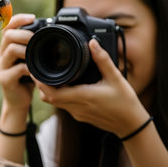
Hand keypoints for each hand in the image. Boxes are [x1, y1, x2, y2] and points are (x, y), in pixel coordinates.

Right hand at [0, 14, 35, 111]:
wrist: (19, 101)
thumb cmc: (26, 79)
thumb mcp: (29, 60)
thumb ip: (32, 47)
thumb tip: (48, 31)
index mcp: (6, 48)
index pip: (7, 27)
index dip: (19, 19)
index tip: (33, 18)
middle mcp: (1, 55)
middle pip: (7, 35)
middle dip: (24, 33)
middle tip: (36, 38)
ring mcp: (1, 67)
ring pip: (11, 49)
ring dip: (26, 49)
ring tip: (36, 54)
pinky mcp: (5, 80)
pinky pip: (17, 69)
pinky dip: (29, 68)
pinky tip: (35, 71)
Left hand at [35, 39, 149, 137]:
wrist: (131, 125)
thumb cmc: (125, 103)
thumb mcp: (115, 77)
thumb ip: (102, 59)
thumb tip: (93, 43)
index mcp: (83, 97)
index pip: (52, 93)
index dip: (40, 82)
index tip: (36, 70)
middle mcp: (77, 107)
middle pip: (48, 98)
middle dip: (41, 84)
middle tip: (39, 69)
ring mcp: (77, 113)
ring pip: (55, 102)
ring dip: (49, 90)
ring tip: (49, 74)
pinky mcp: (80, 116)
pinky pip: (63, 105)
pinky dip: (58, 95)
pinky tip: (64, 85)